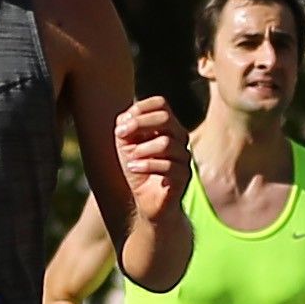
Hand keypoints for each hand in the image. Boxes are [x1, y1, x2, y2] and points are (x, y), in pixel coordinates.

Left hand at [115, 95, 187, 223]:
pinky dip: (147, 165)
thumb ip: (125, 127)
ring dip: (142, 150)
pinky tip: (134, 168)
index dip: (141, 108)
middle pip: (166, 118)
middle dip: (140, 124)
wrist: (147, 200)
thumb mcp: (126, 145)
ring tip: (130, 159)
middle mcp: (179, 138)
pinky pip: (169, 166)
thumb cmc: (138, 168)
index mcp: (166, 126)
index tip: (122, 125)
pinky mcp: (184, 176)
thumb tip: (128, 116)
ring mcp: (183, 156)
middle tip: (121, 135)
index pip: (161, 103)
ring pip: (166, 143)